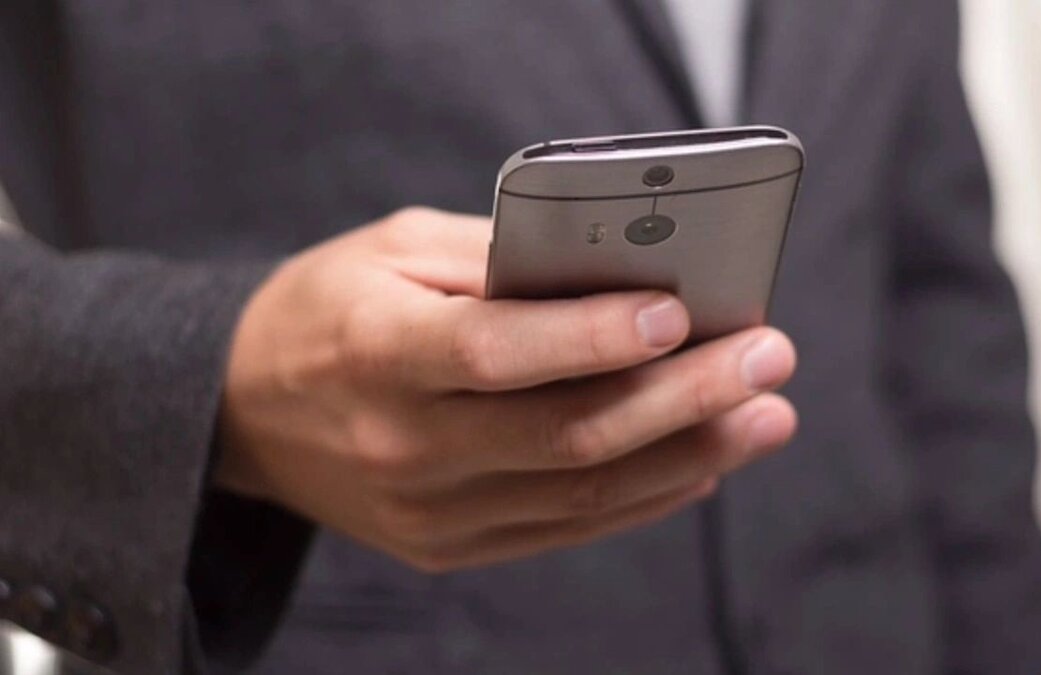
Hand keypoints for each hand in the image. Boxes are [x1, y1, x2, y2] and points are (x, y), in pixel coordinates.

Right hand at [215, 207, 796, 571]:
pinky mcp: (449, 546)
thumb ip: (500, 256)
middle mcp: (403, 445)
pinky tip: (703, 461)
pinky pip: (566, 530)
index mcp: (378, 352)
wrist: (244, 412)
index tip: (681, 311)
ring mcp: (428, 512)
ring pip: (583, 494)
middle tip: (769, 357)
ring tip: (765, 415)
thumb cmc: (330, 308)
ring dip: (689, 454)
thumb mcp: (395, 249)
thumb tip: (620, 272)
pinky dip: (644, 496)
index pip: (497, 353)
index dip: (593, 337)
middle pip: (567, 435)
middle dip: (684, 397)